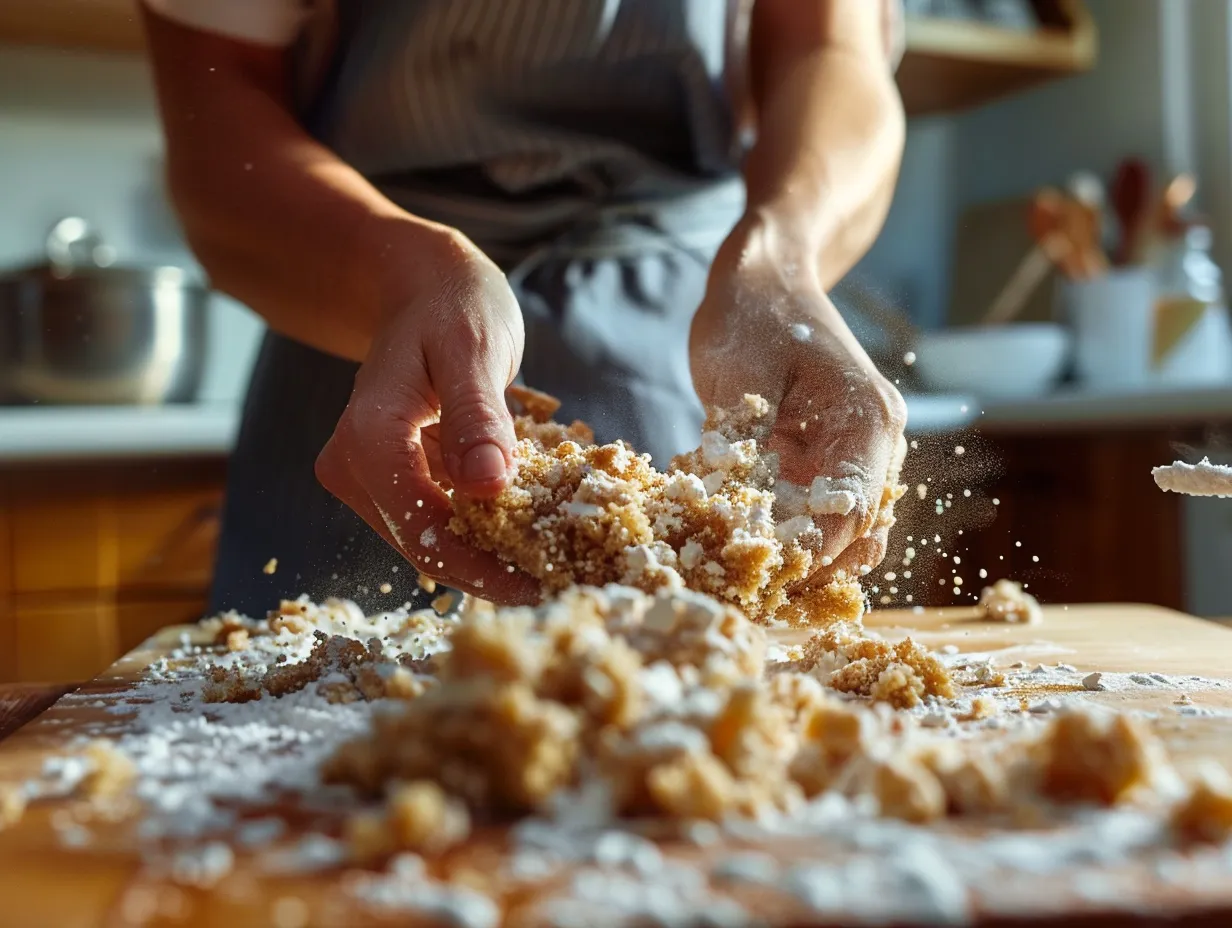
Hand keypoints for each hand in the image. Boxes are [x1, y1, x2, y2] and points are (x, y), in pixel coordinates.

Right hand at [315, 229, 539, 603]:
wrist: (419, 286)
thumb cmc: (451, 304)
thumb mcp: (474, 347)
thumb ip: (478, 416)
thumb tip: (489, 487)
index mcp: (368, 437)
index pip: (423, 529)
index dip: (481, 569)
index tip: (540, 587)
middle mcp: (352, 466)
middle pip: (424, 546)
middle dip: (489, 572)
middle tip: (560, 584)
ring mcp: (366, 477)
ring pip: (429, 540)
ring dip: (488, 556)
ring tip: (554, 563)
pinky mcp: (387, 479)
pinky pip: (435, 519)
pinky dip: (481, 531)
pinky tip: (529, 534)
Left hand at [691, 212, 906, 580]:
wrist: (764, 273)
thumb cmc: (753, 312)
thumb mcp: (739, 376)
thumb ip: (745, 444)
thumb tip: (733, 513)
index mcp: (868, 421)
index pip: (852, 515)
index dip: (809, 556)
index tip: (757, 576)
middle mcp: (874, 443)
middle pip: (856, 535)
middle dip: (806, 568)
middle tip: (747, 588)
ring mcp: (852, 452)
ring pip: (841, 532)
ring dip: (797, 556)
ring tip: (743, 576)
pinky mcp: (822, 457)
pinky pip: (814, 512)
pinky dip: (784, 532)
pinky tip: (741, 540)